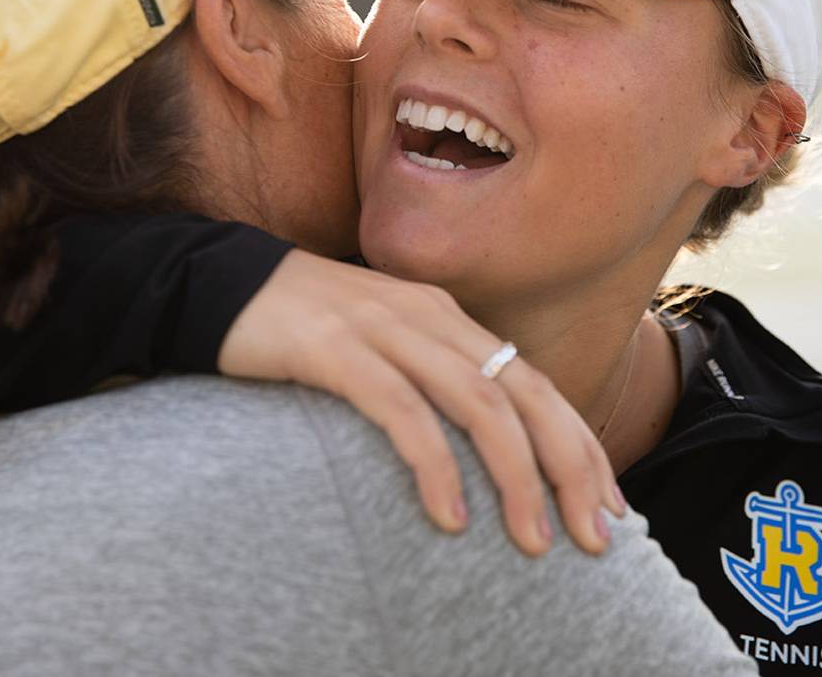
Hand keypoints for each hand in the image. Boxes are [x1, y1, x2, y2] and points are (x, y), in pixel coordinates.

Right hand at [219, 249, 623, 556]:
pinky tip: (449, 515)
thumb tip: (478, 449)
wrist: (211, 281)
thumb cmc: (301, 330)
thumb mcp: (382, 350)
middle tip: (593, 537)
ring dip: (514, 475)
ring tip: (533, 541)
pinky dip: (433, 462)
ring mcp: (383, 327)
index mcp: (447, 318)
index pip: (536, 382)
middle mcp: (428, 317)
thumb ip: (429, 384)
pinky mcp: (333, 347)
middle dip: (569, 467)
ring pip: (477, 401)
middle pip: (524, 392)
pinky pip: (400, 408)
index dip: (579, 444)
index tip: (610, 505)